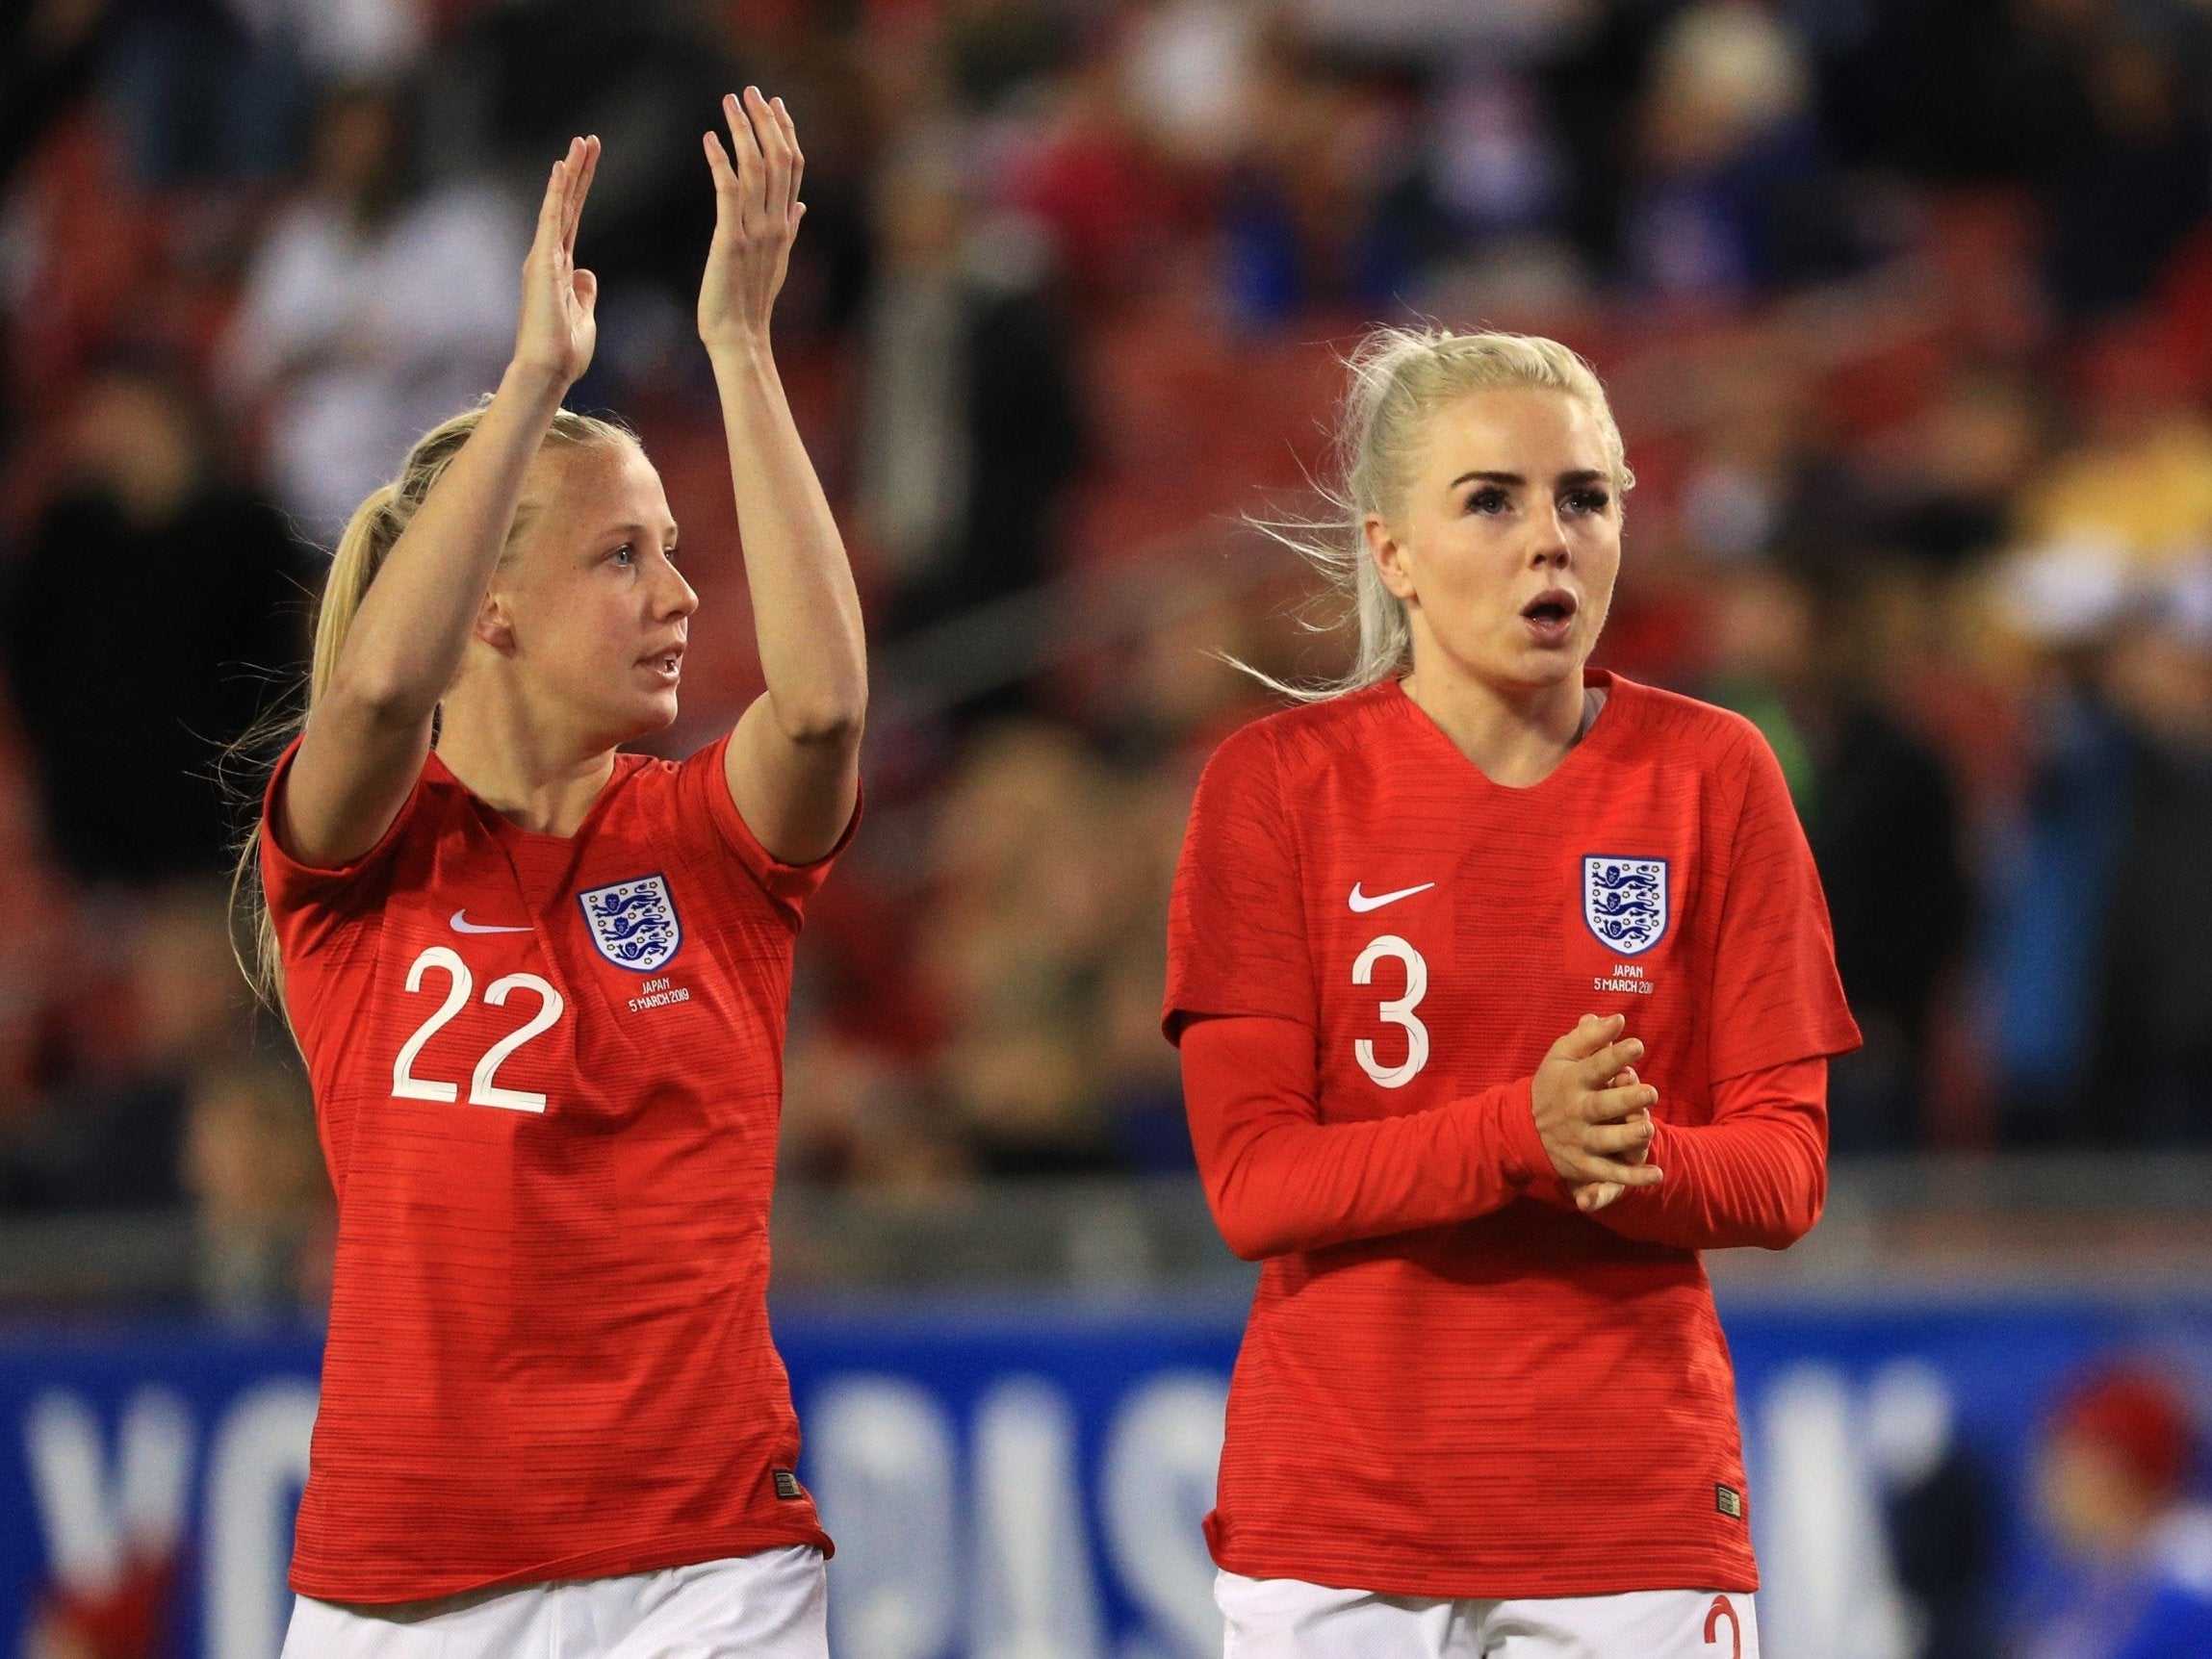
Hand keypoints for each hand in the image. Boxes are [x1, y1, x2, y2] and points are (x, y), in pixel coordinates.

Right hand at [513, 135, 599, 385]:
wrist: (548, 370)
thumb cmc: (564, 351)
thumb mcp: (584, 316)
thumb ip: (584, 292)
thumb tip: (587, 273)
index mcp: (560, 268)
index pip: (572, 218)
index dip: (581, 190)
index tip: (589, 162)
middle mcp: (548, 257)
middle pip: (566, 204)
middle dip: (578, 171)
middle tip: (588, 140)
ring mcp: (543, 258)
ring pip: (558, 206)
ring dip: (570, 173)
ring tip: (581, 143)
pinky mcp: (542, 264)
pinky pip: (551, 221)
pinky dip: (556, 194)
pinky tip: (561, 168)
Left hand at [699, 88, 804, 350]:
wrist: (740, 336)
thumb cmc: (752, 302)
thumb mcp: (778, 260)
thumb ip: (791, 227)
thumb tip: (801, 205)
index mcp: (787, 225)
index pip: (793, 168)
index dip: (785, 132)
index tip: (775, 104)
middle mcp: (777, 223)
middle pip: (778, 159)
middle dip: (765, 121)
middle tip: (750, 91)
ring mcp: (756, 231)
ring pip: (756, 168)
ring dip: (743, 130)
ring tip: (730, 102)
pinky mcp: (731, 240)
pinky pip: (728, 192)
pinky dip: (720, 161)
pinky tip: (709, 138)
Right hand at [1531, 1013, 1662, 1197]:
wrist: (1522, 1127)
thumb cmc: (1553, 1084)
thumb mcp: (1561, 1056)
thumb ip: (1587, 1037)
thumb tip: (1616, 1018)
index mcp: (1572, 1081)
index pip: (1594, 1067)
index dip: (1615, 1055)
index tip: (1637, 1045)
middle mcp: (1575, 1111)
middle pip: (1601, 1106)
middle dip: (1625, 1099)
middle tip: (1651, 1092)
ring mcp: (1580, 1140)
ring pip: (1606, 1141)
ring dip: (1627, 1136)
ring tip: (1648, 1128)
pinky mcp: (1584, 1165)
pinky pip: (1610, 1173)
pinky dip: (1633, 1178)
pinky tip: (1657, 1175)